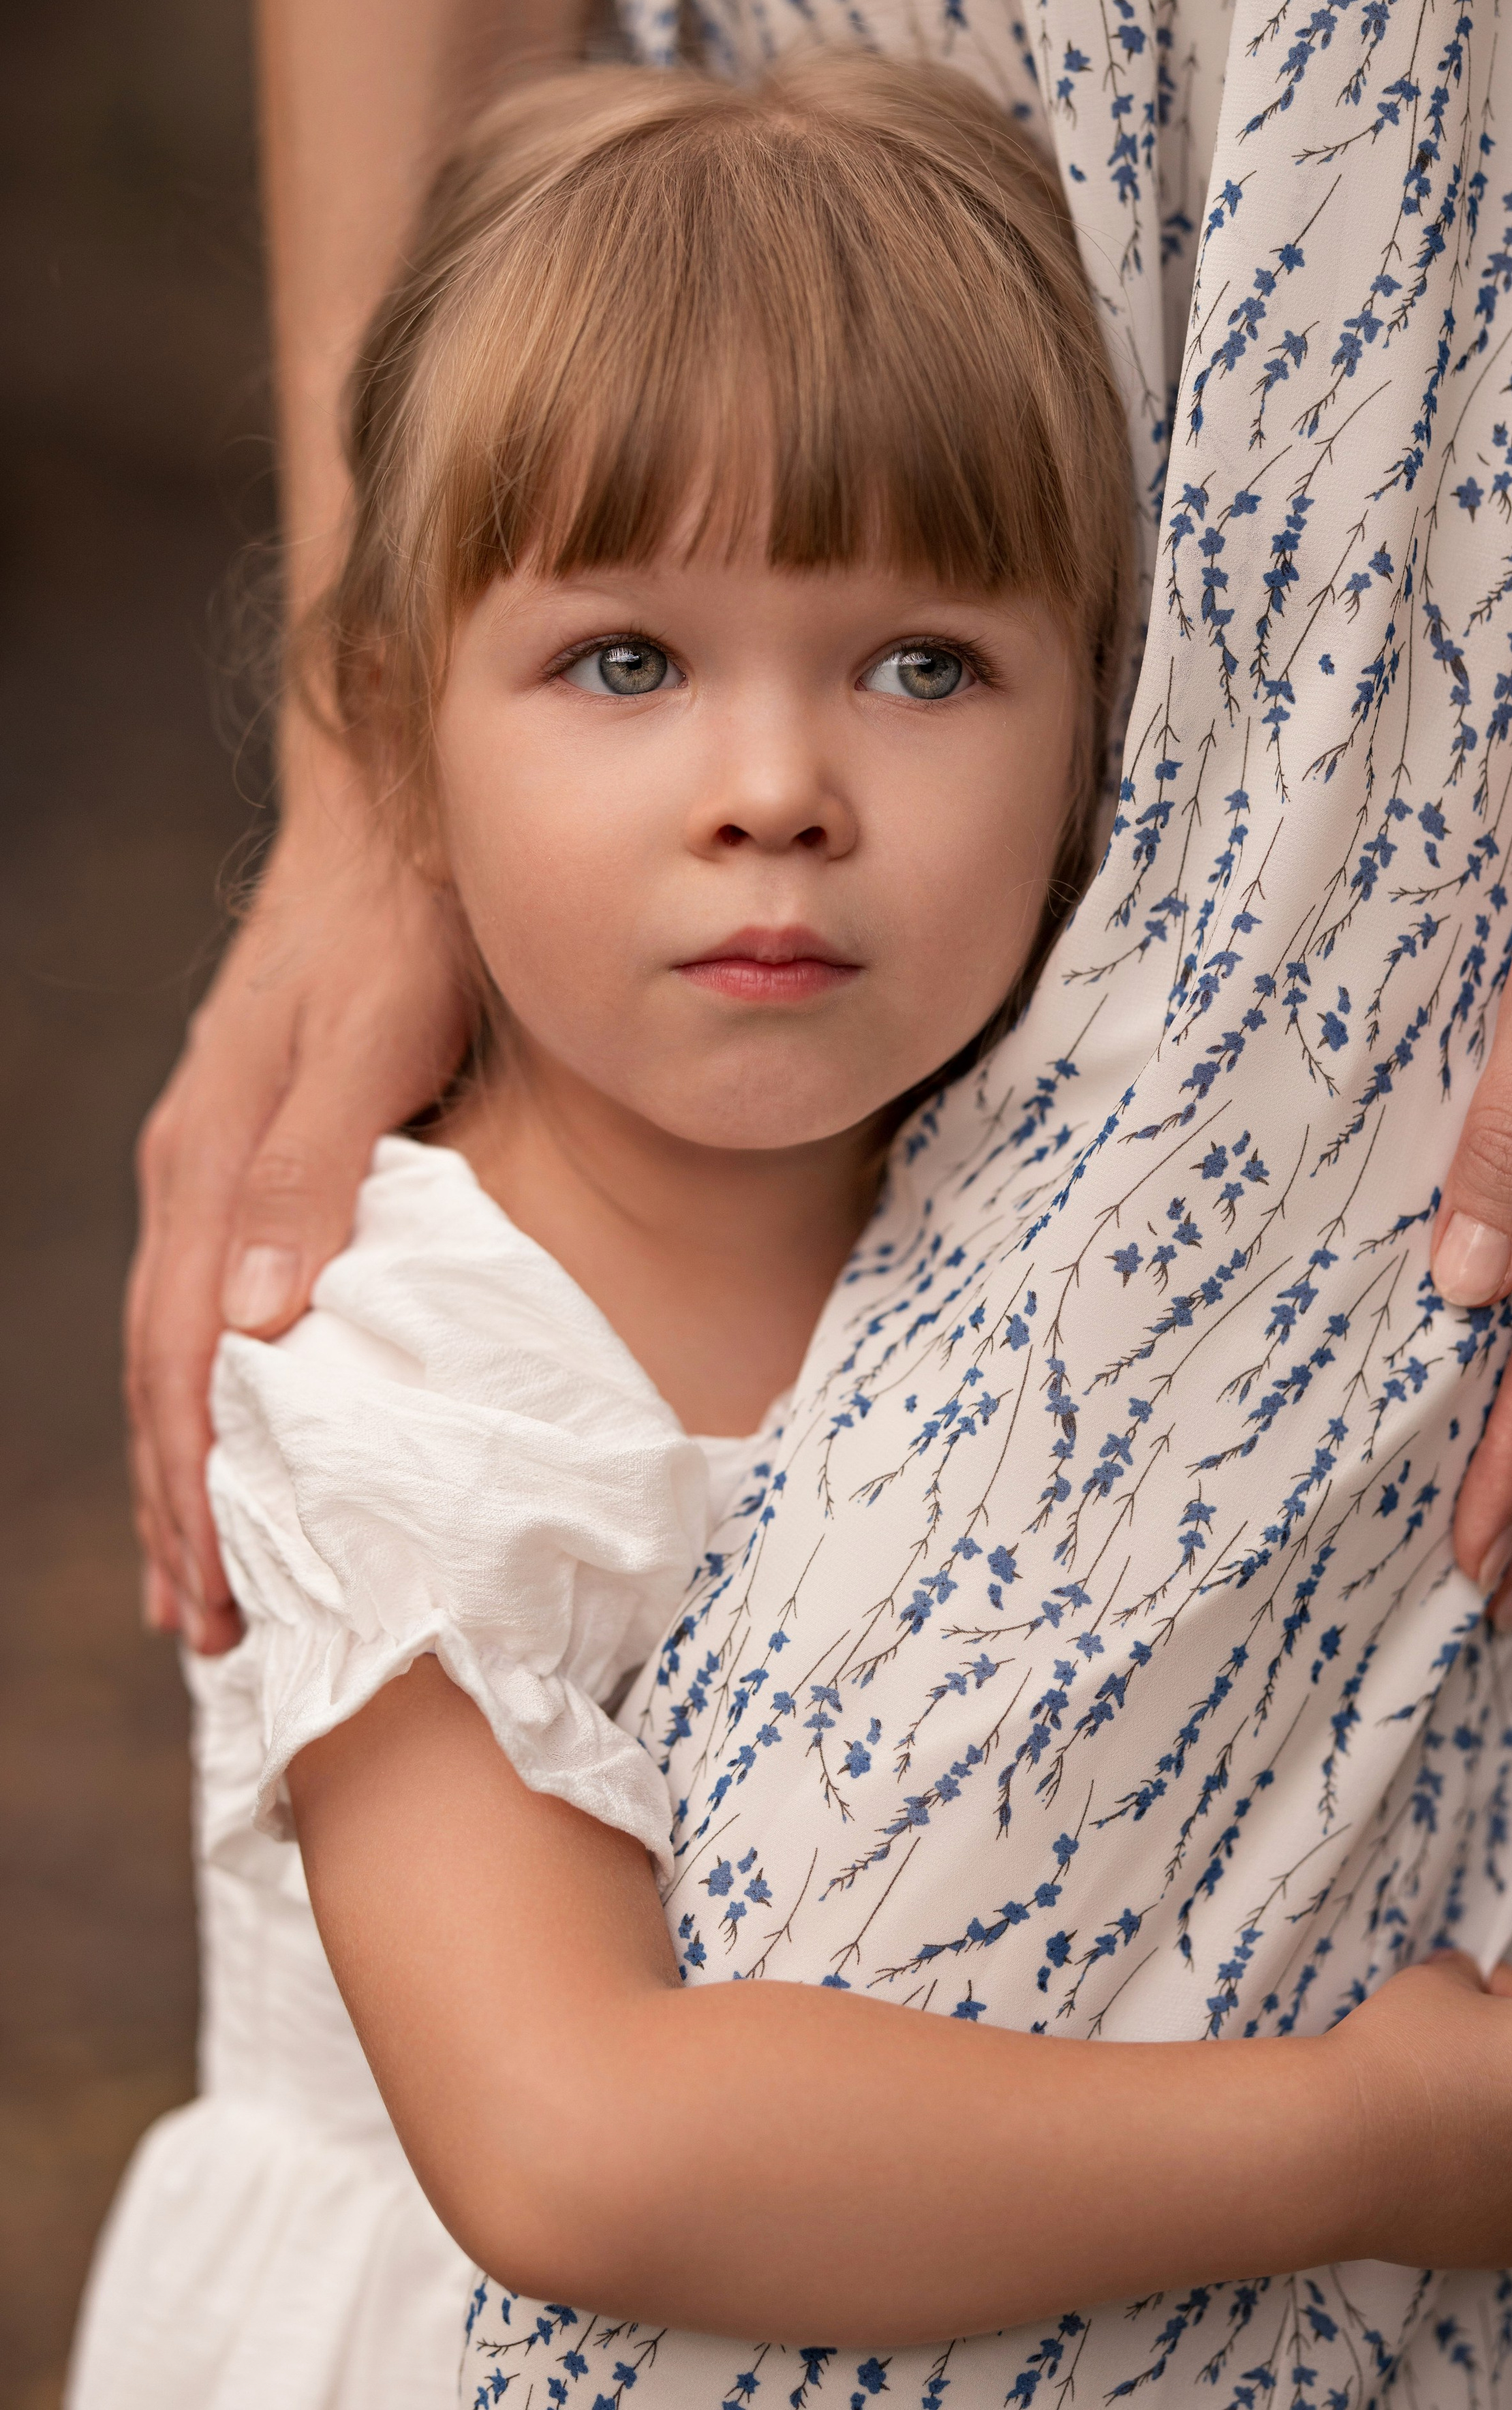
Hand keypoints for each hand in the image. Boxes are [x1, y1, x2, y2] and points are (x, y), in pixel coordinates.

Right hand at [127, 768, 468, 1650]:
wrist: (390, 818)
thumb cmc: (403, 925)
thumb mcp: (372, 1034)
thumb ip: (315, 1167)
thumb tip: (258, 1320)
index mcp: (215, 1164)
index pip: (191, 1362)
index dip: (203, 1487)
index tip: (224, 1598)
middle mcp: (194, 1173)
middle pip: (168, 1373)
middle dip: (183, 1506)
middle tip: (212, 1633)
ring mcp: (209, 1158)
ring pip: (178, 1343)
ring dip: (187, 1464)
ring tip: (202, 1575)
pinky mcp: (241, 1143)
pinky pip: (202, 1295)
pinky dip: (207, 1386)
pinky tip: (231, 1424)